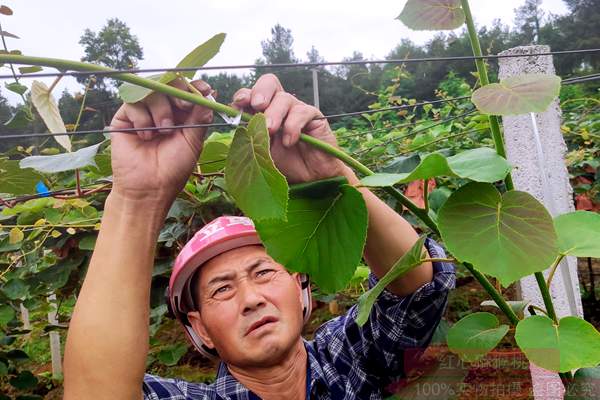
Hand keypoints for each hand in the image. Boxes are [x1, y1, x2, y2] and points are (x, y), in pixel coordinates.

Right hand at [109, 79, 212, 205]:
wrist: (148, 187)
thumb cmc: (173, 169)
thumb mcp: (192, 142)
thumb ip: (200, 118)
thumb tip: (209, 95)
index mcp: (182, 116)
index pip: (188, 92)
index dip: (195, 87)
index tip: (204, 89)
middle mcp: (163, 111)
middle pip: (169, 84)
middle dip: (179, 92)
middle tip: (184, 106)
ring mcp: (143, 113)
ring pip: (152, 91)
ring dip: (161, 110)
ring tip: (163, 131)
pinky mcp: (125, 118)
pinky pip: (133, 103)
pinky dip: (142, 118)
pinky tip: (145, 136)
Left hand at [231, 74, 349, 183]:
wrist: (311, 178)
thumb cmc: (285, 164)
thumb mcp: (261, 151)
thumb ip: (250, 135)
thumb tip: (237, 120)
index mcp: (263, 111)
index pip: (251, 93)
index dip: (243, 95)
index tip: (237, 106)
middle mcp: (279, 106)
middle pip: (269, 82)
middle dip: (260, 92)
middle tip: (257, 107)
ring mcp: (297, 109)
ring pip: (284, 98)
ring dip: (274, 114)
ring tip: (271, 131)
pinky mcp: (313, 116)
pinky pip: (301, 112)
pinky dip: (292, 126)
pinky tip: (289, 141)